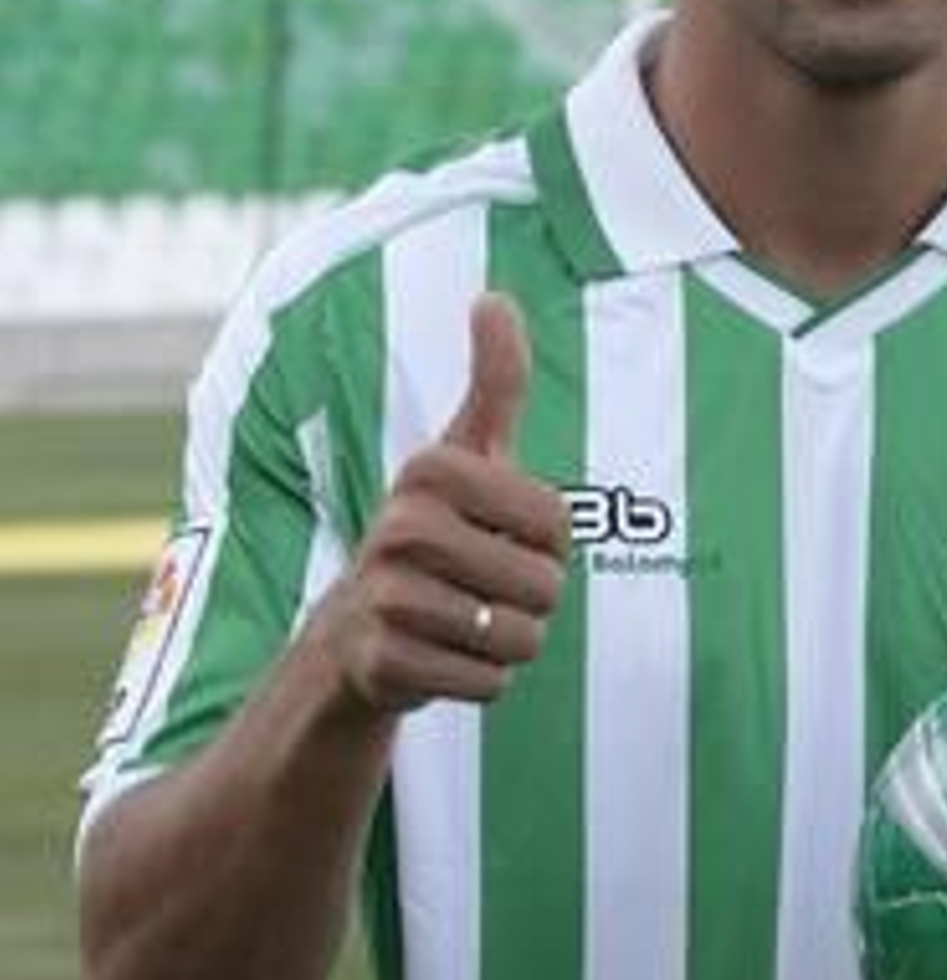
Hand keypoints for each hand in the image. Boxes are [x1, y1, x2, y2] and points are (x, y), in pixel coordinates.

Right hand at [314, 292, 570, 713]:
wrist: (357, 631)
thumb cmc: (436, 531)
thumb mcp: (467, 453)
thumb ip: (494, 380)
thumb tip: (493, 296)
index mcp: (430, 470)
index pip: (557, 521)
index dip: (548, 541)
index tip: (501, 534)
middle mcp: (400, 527)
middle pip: (545, 585)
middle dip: (532, 599)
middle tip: (481, 586)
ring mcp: (386, 598)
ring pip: (520, 638)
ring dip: (508, 642)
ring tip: (462, 621)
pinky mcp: (383, 663)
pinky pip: (489, 683)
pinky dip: (482, 680)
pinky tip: (442, 656)